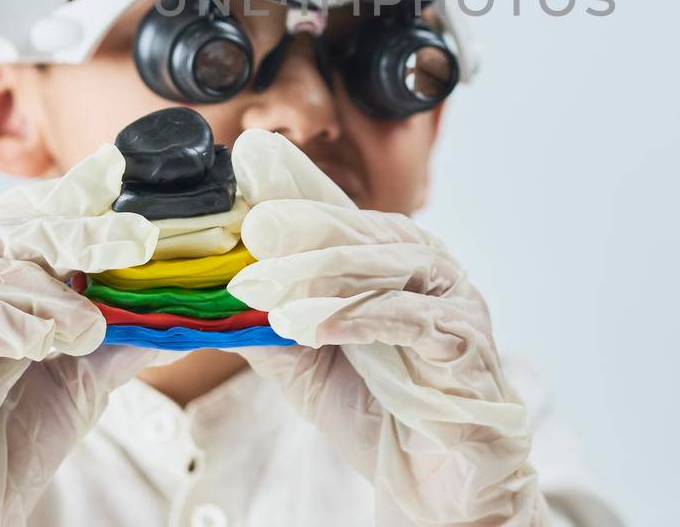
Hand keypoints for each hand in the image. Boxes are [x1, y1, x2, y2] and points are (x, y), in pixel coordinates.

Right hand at [0, 144, 158, 525]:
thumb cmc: (14, 432)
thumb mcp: (87, 376)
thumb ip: (125, 336)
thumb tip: (183, 307)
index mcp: (1, 280)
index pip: (31, 215)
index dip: (72, 191)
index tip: (117, 173)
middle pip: (7, 228)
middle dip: (74, 228)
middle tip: (134, 241)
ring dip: (45, 290)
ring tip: (88, 326)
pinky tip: (37, 342)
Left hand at [226, 131, 545, 525]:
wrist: (437, 486)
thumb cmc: (382, 414)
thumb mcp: (307, 367)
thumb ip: (268, 328)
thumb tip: (211, 300)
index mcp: (392, 260)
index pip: (341, 215)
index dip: (294, 203)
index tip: (248, 193)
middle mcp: (429, 269)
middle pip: (363, 233)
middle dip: (303, 231)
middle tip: (254, 231)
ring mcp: (455, 302)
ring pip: (388, 268)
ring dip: (325, 276)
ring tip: (274, 289)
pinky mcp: (469, 344)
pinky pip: (413, 319)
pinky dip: (362, 319)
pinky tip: (317, 328)